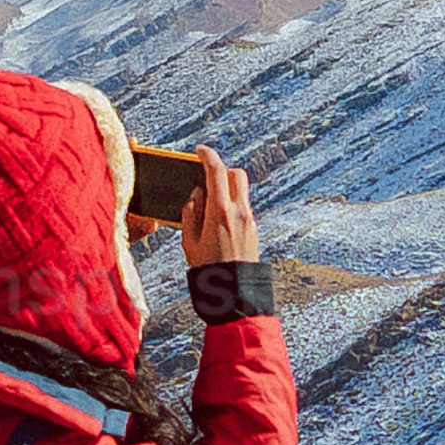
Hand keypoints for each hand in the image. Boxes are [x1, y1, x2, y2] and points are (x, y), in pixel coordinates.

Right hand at [179, 150, 258, 269]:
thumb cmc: (208, 271)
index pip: (216, 172)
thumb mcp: (190, 243)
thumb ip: (190, 214)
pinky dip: (231, 203)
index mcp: (219, 213)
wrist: (234, 294)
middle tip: (206, 177)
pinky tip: (218, 219)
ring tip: (209, 203)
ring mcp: (249, 220)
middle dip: (221, 170)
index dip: (207, 155)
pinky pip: (243, 206)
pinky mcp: (254, 229)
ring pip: (241, 189)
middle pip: (235, 174)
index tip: (199, 150)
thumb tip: (196, 195)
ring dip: (227, 187)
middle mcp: (238, 212)